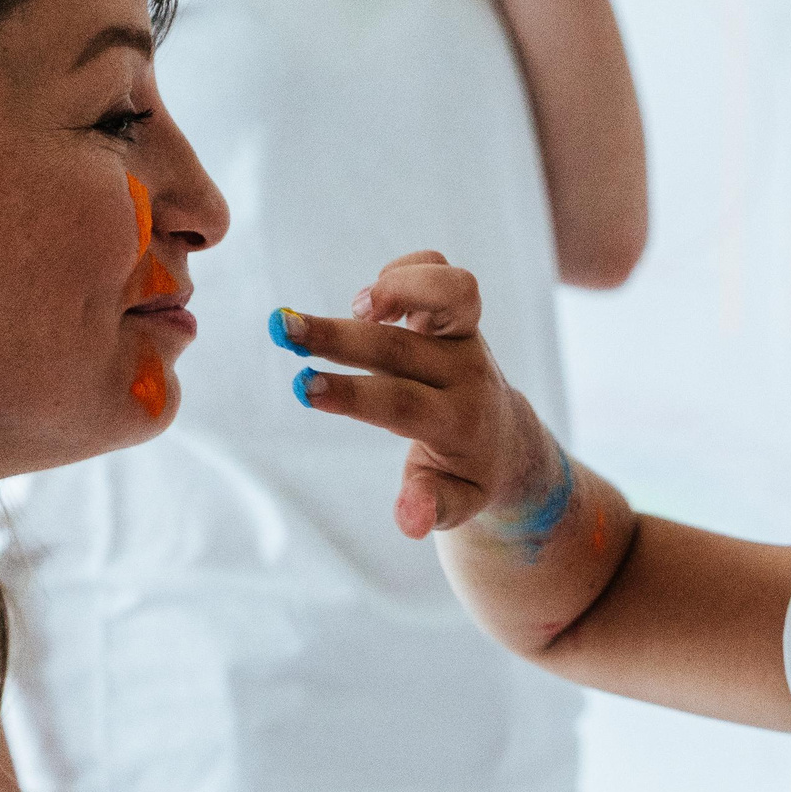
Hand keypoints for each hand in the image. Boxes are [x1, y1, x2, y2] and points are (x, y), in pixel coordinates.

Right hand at [275, 253, 565, 541]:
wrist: (507, 444)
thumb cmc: (466, 475)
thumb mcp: (454, 503)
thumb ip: (430, 508)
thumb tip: (409, 521)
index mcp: (458, 424)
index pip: (400, 403)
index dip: (351, 392)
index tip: (302, 386)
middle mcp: (466, 374)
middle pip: (402, 347)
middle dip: (340, 337)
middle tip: (283, 329)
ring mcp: (468, 338)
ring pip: (453, 292)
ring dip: (396, 287)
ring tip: (356, 307)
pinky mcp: (463, 314)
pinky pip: (444, 271)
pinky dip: (407, 270)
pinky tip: (371, 302)